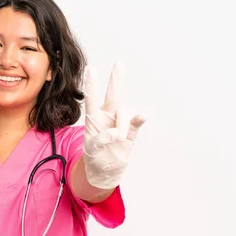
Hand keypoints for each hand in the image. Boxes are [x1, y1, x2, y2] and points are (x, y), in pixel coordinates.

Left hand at [82, 62, 145, 188]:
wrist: (106, 170)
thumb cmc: (94, 157)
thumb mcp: (91, 149)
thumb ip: (101, 139)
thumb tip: (117, 133)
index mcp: (93, 119)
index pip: (91, 98)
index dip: (91, 84)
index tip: (90, 68)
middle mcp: (107, 117)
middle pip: (112, 96)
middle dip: (116, 81)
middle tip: (119, 64)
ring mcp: (120, 123)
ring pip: (124, 113)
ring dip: (121, 125)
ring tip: (118, 138)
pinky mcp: (131, 131)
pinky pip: (137, 121)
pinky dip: (140, 117)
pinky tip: (144, 115)